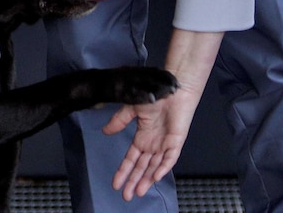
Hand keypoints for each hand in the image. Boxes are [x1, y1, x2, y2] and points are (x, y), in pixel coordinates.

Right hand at [103, 85, 200, 200]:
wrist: (172, 87)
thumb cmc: (155, 94)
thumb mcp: (132, 108)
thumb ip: (119, 121)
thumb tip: (105, 131)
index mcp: (143, 137)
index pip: (132, 159)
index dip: (124, 171)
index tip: (115, 183)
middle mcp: (153, 143)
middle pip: (142, 167)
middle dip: (134, 181)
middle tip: (126, 196)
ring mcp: (165, 143)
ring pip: (155, 166)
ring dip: (147, 179)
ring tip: (138, 192)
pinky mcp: (176, 140)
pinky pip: (170, 158)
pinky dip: (164, 167)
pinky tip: (156, 177)